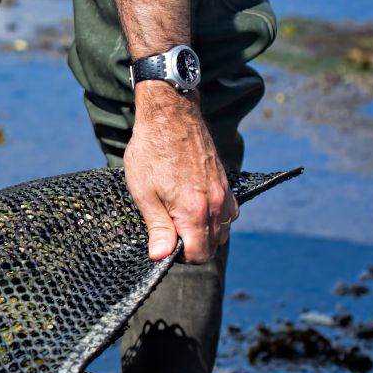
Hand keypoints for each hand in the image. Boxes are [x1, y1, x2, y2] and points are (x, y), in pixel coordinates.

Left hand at [124, 85, 237, 263]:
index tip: (163, 245)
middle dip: (192, 247)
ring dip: (204, 234)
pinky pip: (229, 213)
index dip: (179, 257)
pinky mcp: (227, 183)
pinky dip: (215, 218)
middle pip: (213, 246)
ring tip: (179, 219)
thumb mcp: (144, 192)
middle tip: (168, 232)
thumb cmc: (152, 151)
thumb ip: (157, 227)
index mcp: (195, 211)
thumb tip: (160, 257)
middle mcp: (217, 204)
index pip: (198, 255)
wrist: (171, 115)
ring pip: (223, 231)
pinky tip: (195, 208)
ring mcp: (225, 193)